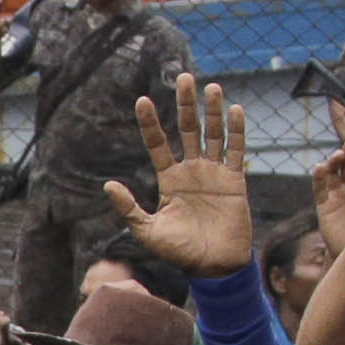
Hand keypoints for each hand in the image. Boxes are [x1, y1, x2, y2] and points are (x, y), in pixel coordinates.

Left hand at [103, 85, 256, 275]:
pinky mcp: (235, 181)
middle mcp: (191, 171)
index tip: (141, 100)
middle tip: (183, 77)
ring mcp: (214, 173)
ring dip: (212, 110)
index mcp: (169, 179)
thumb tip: (107, 184)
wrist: (213, 267)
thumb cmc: (179, 253)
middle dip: (185, 104)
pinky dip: (236, 131)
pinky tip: (234, 109)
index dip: (151, 123)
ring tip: (210, 86)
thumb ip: (129, 208)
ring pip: (213, 134)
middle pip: (187, 129)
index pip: (158, 144)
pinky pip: (236, 151)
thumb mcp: (147, 231)